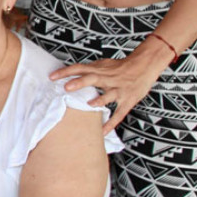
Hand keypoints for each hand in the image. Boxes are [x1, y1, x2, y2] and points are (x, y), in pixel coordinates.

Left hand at [49, 40, 171, 132]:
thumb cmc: (121, 67)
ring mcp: (118, 90)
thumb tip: (70, 73)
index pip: (80, 68)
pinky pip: (119, 113)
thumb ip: (89, 70)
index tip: (52, 77)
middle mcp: (108, 79)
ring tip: (88, 105)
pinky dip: (111, 123)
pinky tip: (102, 131)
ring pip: (108, 95)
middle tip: (66, 87)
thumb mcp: (103, 64)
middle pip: (92, 79)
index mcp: (100, 70)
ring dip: (99, 100)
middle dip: (80, 82)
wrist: (144, 66)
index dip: (66, 72)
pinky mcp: (127, 101)